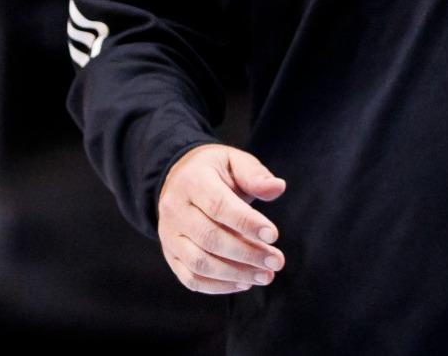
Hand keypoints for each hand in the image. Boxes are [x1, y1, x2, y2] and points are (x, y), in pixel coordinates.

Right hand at [156, 143, 287, 294]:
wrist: (180, 179)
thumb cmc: (215, 171)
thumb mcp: (234, 161)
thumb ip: (255, 175)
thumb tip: (278, 187)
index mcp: (192, 182)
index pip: (218, 206)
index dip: (247, 223)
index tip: (273, 235)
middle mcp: (175, 210)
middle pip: (210, 239)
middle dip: (247, 253)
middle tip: (277, 261)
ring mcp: (169, 236)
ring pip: (199, 263)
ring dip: (235, 274)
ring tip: (265, 276)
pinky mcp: (170, 255)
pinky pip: (191, 278)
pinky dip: (218, 286)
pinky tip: (244, 283)